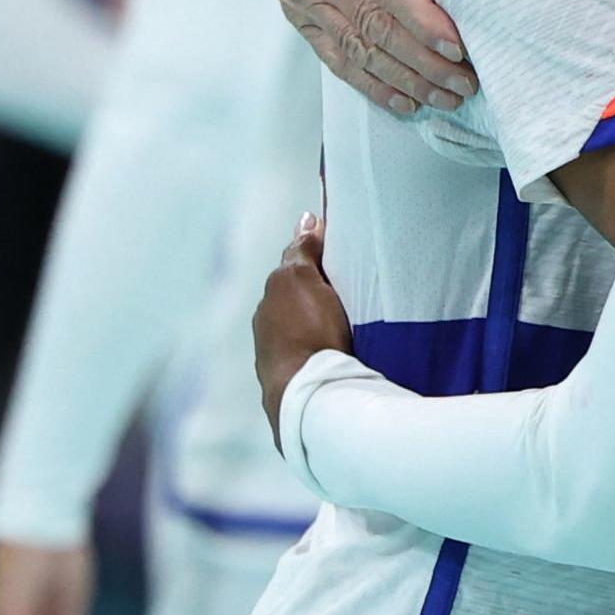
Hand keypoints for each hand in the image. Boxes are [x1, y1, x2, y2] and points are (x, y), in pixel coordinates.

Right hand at [253, 0, 482, 114]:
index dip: (420, 19)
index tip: (457, 45)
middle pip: (372, 23)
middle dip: (421, 61)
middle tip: (467, 83)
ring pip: (353, 46)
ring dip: (401, 78)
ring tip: (447, 97)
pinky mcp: (295, 5)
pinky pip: (331, 53)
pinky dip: (367, 81)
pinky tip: (403, 100)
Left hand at [255, 216, 351, 445]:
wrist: (307, 394)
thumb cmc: (307, 332)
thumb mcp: (303, 278)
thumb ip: (301, 250)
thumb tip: (305, 220)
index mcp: (270, 299)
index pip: (293, 269)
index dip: (314, 259)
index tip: (338, 252)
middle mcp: (266, 327)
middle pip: (294, 300)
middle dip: (314, 293)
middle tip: (348, 289)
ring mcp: (276, 357)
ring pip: (299, 329)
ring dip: (316, 324)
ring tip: (346, 325)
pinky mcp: (290, 382)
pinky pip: (307, 354)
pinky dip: (318, 348)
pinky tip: (335, 353)